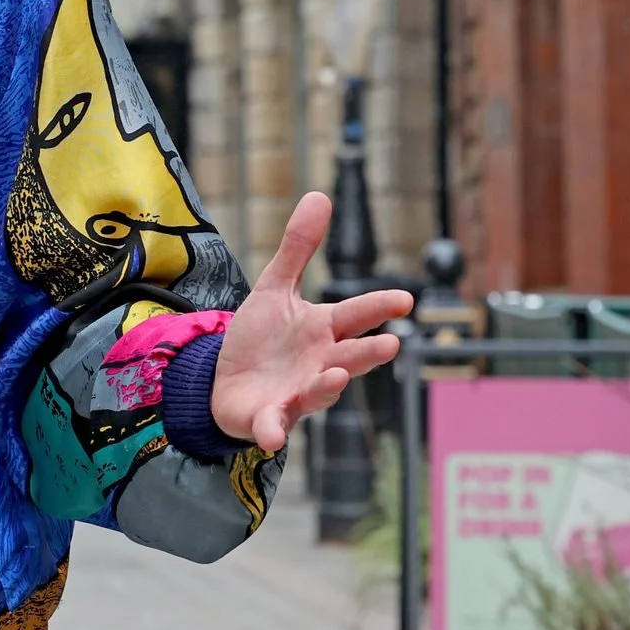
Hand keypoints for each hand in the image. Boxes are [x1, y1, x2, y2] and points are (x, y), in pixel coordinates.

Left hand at [210, 192, 414, 453]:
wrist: (224, 382)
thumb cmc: (261, 337)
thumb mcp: (273, 288)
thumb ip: (297, 248)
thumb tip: (320, 195)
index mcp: (323, 330)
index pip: (356, 315)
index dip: (378, 307)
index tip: (404, 299)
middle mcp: (319, 363)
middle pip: (349, 357)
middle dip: (367, 353)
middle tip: (389, 345)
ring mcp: (297, 393)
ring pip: (319, 391)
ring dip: (328, 387)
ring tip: (337, 375)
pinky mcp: (269, 418)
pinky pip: (274, 425)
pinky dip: (275, 429)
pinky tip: (273, 434)